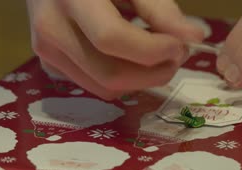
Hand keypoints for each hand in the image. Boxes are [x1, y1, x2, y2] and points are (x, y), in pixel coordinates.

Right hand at [27, 0, 203, 99]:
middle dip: (154, 73)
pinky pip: (96, 85)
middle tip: (178, 53)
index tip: (180, 45)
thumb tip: (194, 38)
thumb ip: (160, 8)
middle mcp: (51, 30)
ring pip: (105, 88)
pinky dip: (124, 78)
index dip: (153, 49)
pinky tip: (134, 57)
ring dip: (142, 80)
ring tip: (159, 54)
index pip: (112, 39)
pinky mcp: (51, 65)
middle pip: (111, 75)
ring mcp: (47, 52)